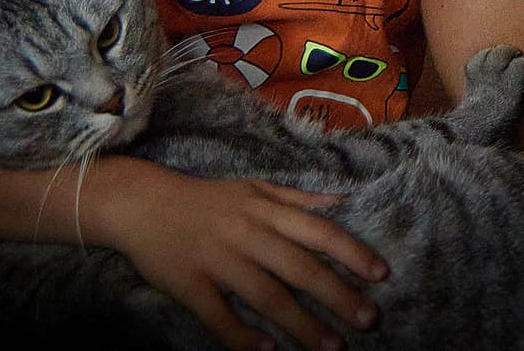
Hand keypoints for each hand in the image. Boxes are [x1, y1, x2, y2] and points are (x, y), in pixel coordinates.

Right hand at [99, 164, 386, 350]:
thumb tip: (340, 201)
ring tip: (330, 345)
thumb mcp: (254, 188)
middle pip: (299, 267)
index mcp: (265, 209)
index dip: (351, 252)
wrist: (142, 203)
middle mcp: (247, 233)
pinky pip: (219, 316)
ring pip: (266, 296)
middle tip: (368, 319)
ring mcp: (218, 260)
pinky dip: (242, 336)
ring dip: (301, 323)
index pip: (318, 231)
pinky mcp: (189, 285)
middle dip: (337, 294)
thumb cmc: (206, 199)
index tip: (380, 274)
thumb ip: (297, 198)